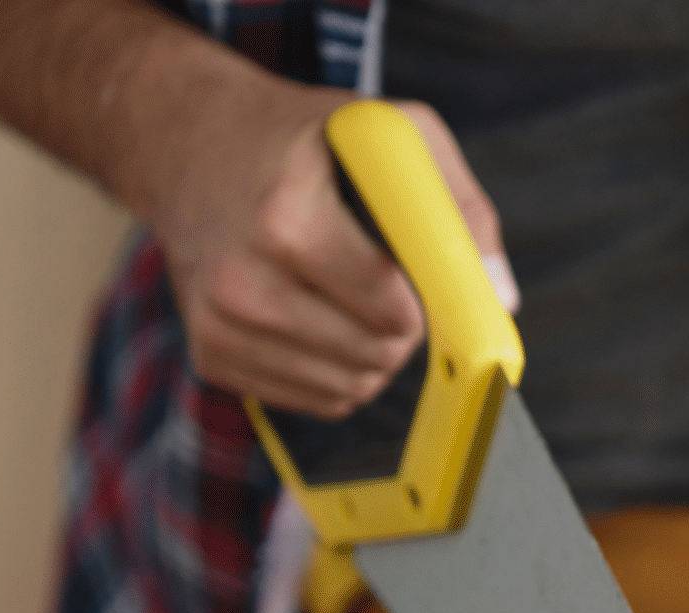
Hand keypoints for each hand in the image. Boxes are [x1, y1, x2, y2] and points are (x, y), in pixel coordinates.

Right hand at [144, 88, 509, 418]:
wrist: (188, 143)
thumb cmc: (303, 140)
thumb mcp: (389, 136)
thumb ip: (458, 206)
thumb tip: (500, 296)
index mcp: (284, 220)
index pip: (394, 309)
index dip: (427, 300)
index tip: (425, 279)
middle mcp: (241, 281)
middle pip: (378, 354)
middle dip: (406, 328)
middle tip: (389, 281)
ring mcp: (219, 326)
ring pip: (354, 387)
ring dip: (376, 353)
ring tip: (354, 294)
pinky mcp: (213, 358)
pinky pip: (319, 400)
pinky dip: (340, 370)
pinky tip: (320, 316)